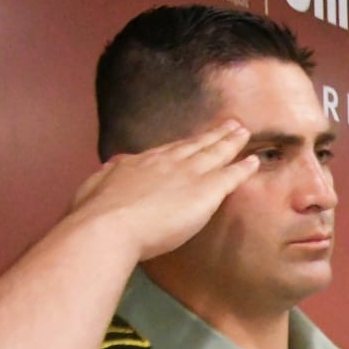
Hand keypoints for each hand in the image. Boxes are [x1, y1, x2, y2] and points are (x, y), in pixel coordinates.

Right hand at [68, 120, 258, 261]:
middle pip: (194, 145)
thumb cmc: (95, 213)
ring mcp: (187, 174)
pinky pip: (230, 176)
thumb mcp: (94, 187)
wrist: (109, 224)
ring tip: (244, 132)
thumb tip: (110, 168)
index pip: (167, 152)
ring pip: (214, 153)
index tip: (194, 139)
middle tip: (230, 124)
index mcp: (139, 164)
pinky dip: (243, 168)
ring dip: (230, 142)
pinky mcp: (205, 190)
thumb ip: (106, 178)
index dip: (184, 145)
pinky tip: (254, 161)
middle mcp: (165, 163)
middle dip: (212, 135)